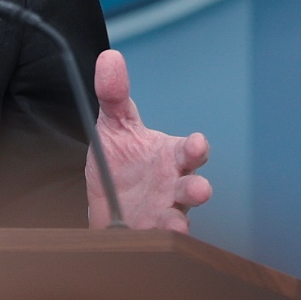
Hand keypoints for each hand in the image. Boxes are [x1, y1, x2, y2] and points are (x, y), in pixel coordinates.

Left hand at [87, 49, 210, 230]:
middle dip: (198, 190)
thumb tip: (109, 58)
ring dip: (179, 222)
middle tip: (197, 189)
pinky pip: (157, 240)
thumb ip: (113, 94)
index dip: (196, 149)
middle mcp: (173, 186)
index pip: (191, 152)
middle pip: (194, 189)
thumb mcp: (112, 124)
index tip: (196, 144)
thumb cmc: (119, 158)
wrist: (102, 198)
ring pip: (180, 219)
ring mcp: (163, 212)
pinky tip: (150, 238)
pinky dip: (156, 241)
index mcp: (170, 156)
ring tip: (174, 223)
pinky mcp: (148, 233)